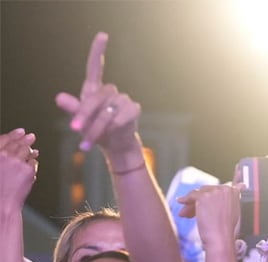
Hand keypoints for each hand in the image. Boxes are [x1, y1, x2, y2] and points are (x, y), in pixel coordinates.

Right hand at [0, 128, 38, 210]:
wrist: (1, 205)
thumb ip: (2, 158)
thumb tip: (11, 149)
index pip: (3, 140)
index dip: (12, 135)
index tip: (20, 130)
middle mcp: (3, 155)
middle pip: (16, 143)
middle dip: (24, 139)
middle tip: (31, 135)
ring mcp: (16, 162)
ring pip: (26, 150)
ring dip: (30, 148)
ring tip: (33, 146)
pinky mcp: (28, 169)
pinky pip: (32, 161)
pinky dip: (32, 160)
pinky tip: (33, 159)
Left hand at [56, 32, 140, 154]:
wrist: (116, 144)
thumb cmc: (95, 130)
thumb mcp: (80, 120)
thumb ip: (73, 109)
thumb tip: (59, 97)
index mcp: (94, 90)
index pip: (96, 67)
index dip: (98, 51)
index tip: (103, 35)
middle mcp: (110, 91)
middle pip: (96, 97)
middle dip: (84, 114)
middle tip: (74, 130)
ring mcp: (123, 99)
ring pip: (107, 111)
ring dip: (96, 128)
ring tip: (87, 142)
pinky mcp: (134, 109)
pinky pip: (120, 117)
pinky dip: (112, 129)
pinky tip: (109, 135)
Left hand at [176, 184, 243, 249]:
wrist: (221, 239)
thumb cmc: (227, 231)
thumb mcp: (233, 214)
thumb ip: (229, 202)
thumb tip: (228, 194)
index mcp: (234, 193)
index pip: (218, 190)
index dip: (211, 197)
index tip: (206, 201)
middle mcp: (225, 189)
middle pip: (208, 192)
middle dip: (200, 201)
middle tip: (192, 211)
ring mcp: (215, 192)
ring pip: (199, 194)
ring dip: (192, 204)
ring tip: (186, 213)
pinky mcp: (203, 196)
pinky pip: (191, 196)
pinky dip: (185, 199)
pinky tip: (180, 201)